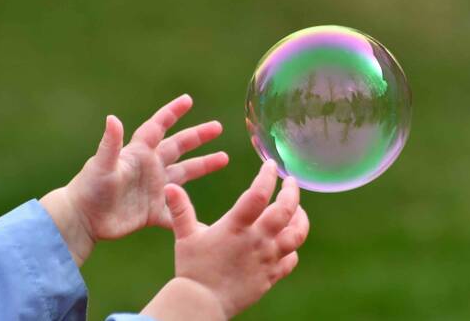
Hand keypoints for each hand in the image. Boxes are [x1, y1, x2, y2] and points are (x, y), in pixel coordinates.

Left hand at [41, 94, 228, 265]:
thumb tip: (112, 118)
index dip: (172, 112)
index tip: (188, 99)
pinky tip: (206, 214)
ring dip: (203, 166)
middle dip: (198, 137)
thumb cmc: (89, 189)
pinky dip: (191, 214)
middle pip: (179, 147)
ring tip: (224, 158)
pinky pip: (177, 212)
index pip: (158, 127)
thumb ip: (110, 143)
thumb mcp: (101, 165)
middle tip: (218, 127)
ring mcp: (154, 189)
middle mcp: (150, 168)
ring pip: (184, 174)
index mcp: (139, 153)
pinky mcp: (153, 212)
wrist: (82, 220)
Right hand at [141, 161, 309, 319]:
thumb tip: (169, 187)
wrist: (201, 305)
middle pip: (286, 211)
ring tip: (298, 210)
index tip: (271, 166)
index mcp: (236, 227)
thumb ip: (181, 210)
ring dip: (300, 219)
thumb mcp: (184, 236)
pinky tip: (287, 241)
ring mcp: (267, 259)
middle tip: (290, 182)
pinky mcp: (271, 276)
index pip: (259, 194)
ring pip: (296, 235)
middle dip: (292, 192)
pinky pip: (291, 260)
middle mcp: (256, 240)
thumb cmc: (192, 269)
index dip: (267, 176)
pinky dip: (292, 249)